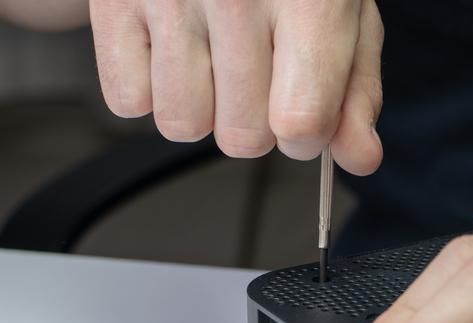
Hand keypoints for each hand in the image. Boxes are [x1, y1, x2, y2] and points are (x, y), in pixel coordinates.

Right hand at [91, 0, 383, 174]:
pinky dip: (150, 87)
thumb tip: (359, 157)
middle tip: (255, 67)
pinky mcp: (113, 1)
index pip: (300, 123)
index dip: (305, 134)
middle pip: (242, 138)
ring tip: (212, 54)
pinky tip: (173, 45)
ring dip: (201, 107)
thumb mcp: (343, 11)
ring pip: (182, 124)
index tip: (302, 111)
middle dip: (254, 120)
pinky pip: (128, 101)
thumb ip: (355, 90)